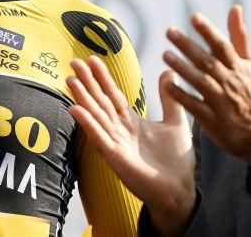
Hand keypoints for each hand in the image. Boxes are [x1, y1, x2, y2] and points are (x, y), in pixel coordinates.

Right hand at [68, 57, 194, 235]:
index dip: (103, 78)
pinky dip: (87, 123)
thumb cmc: (177, 161)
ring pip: (96, 116)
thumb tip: (168, 71)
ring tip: (70, 81)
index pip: (113, 95)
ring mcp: (116, 143)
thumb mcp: (176, 122)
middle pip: (100, 101)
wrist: (180, 191)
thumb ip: (170, 99)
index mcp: (132, 122)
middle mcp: (120, 130)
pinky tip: (75, 109)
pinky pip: (99, 137)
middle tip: (74, 62)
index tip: (92, 59)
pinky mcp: (116, 157)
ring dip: (82, 98)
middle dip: (87, 82)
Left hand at [163, 6, 250, 160]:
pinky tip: (167, 84)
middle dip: (188, 46)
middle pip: (207, 61)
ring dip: (182, 68)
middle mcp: (230, 83)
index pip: (223, 46)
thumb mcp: (249, 64)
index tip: (194, 16)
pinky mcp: (212, 119)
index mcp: (239, 68)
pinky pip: (195, 105)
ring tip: (165, 55)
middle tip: (169, 31)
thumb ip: (239, 37)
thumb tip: (235, 7)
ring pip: (200, 82)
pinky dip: (181, 95)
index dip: (209, 31)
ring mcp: (221, 102)